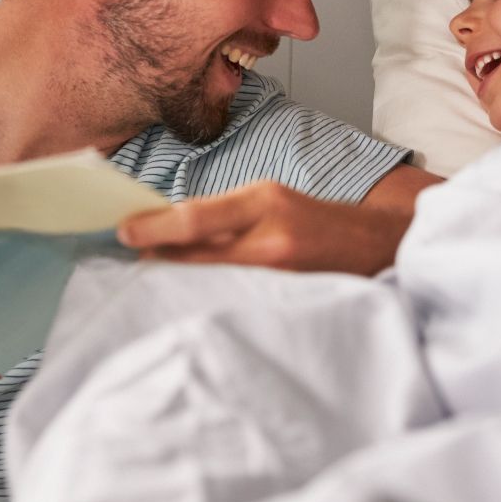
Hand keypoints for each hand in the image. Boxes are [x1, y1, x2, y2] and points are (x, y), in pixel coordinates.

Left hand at [117, 180, 410, 275]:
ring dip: (178, 282)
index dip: (154, 228)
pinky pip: (232, 302)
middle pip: (195, 258)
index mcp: (265, 203)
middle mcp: (272, 242)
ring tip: (155, 280)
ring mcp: (280, 279)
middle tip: (132, 262)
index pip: (196, 217)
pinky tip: (191, 300)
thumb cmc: (316, 219)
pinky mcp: (286, 305)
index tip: (124, 232)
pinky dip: (207, 299)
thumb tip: (166, 228)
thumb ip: (223, 212)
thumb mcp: (270, 196)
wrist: (376, 246)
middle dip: (158, 261)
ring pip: (209, 284)